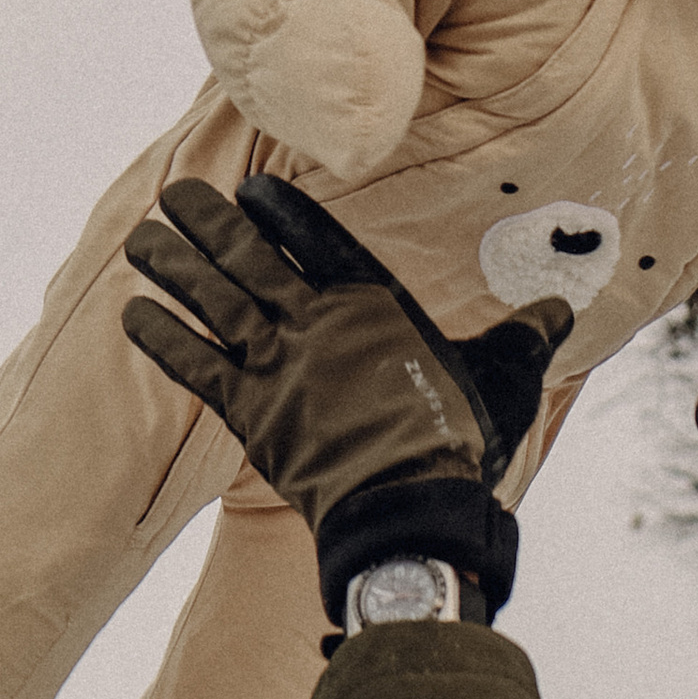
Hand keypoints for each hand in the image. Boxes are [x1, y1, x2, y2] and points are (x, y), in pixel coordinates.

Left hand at [120, 176, 572, 623]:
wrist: (411, 511)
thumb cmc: (460, 445)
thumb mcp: (504, 380)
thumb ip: (524, 338)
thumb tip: (563, 310)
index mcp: (375, 303)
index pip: (318, 237)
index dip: (280, 209)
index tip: (250, 187)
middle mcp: (318, 322)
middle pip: (252, 257)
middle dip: (209, 224)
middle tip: (176, 195)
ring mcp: (280, 365)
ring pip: (215, 300)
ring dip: (174, 266)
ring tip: (143, 237)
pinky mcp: (253, 414)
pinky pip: (197, 365)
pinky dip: (164, 338)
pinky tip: (133, 312)